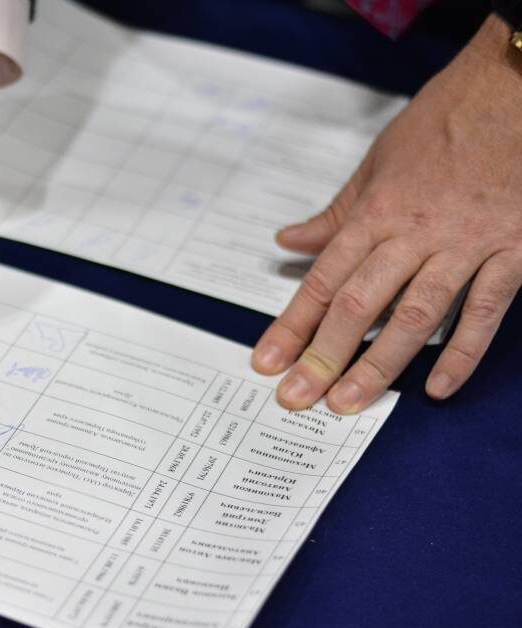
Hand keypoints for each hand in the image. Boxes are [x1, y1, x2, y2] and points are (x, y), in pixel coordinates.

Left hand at [252, 14, 521, 413]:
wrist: (515, 88)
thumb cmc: (443, 123)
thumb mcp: (376, 163)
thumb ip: (336, 213)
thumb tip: (290, 241)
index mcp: (374, 214)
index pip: (322, 281)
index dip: (291, 325)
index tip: (266, 361)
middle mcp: (412, 235)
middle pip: (358, 306)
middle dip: (323, 357)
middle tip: (296, 397)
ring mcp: (464, 247)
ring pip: (414, 317)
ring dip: (379, 366)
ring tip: (348, 403)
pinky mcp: (513, 252)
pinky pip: (486, 311)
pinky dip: (463, 351)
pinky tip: (437, 387)